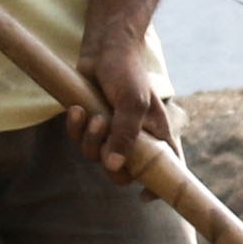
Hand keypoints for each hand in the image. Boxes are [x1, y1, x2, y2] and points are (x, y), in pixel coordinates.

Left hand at [69, 34, 177, 178]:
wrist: (105, 47)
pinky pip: (79, 140)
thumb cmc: (127, 71)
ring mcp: (112, 132)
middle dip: (109, 158)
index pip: (167, 169)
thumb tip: (114, 167)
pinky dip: (75, 128)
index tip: (144, 196)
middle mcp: (136, 138)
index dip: (159, 188)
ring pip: (97, 157)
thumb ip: (125, 135)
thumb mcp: (132, 103)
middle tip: (104, 131)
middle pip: (123, 172)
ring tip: (92, 115)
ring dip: (89, 139)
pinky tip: (76, 110)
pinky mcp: (91, 123)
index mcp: (157, 135)